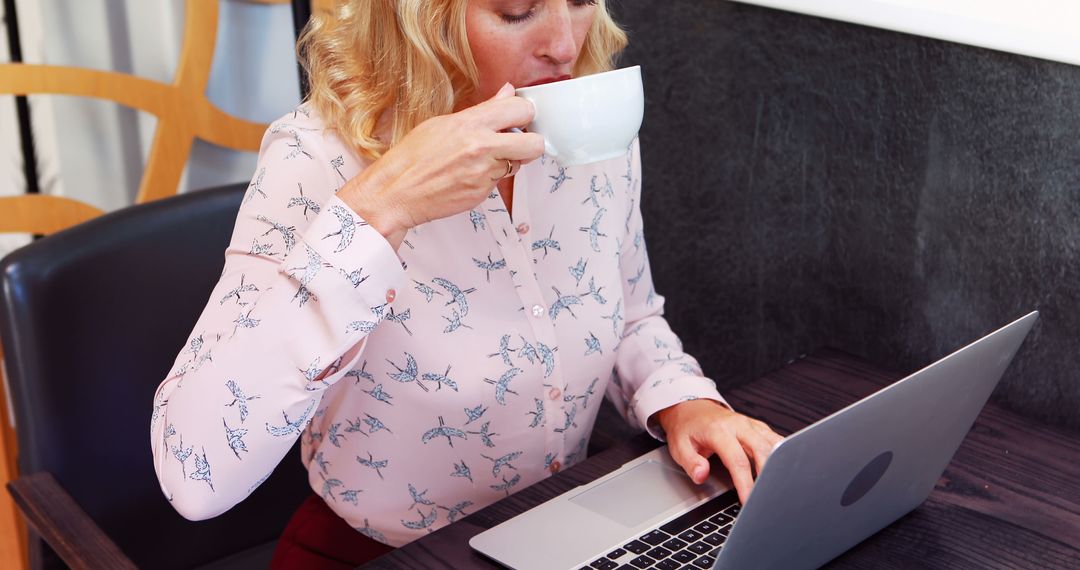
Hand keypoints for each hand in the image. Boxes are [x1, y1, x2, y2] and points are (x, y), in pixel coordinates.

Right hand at [338, 83, 544, 247]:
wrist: (397, 191)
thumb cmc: (413, 157)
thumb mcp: (444, 123)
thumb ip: (483, 110)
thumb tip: (507, 93)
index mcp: (470, 123)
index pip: (521, 109)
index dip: (526, 113)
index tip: (521, 116)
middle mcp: (481, 147)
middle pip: (535, 144)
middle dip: (532, 143)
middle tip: (519, 141)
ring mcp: (484, 173)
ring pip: (518, 164)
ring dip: (508, 162)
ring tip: (482, 159)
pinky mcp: (482, 194)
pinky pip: (499, 182)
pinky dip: (490, 178)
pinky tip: (469, 175)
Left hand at [655, 399, 783, 504]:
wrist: (692, 408)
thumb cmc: (687, 428)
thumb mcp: (679, 446)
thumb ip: (690, 462)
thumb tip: (702, 475)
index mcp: (719, 430)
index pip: (737, 460)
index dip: (745, 483)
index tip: (748, 500)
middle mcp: (738, 425)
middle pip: (762, 450)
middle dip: (767, 476)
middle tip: (766, 498)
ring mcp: (751, 425)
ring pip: (773, 444)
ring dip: (778, 465)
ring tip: (777, 488)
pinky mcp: (758, 427)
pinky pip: (776, 440)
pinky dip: (782, 455)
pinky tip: (783, 470)